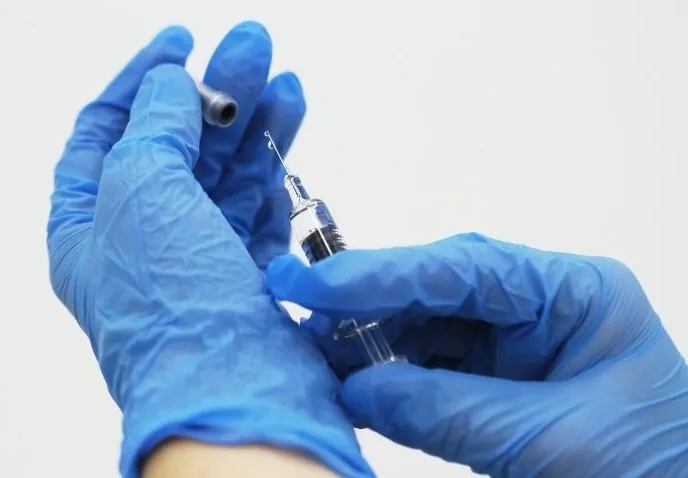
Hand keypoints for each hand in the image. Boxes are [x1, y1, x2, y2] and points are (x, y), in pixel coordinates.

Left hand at [48, 23, 371, 476]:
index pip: (107, 132)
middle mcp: (143, 240)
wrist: (238, 392)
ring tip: (283, 80)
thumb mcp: (140, 193)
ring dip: (254, 122)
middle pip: (179, 145)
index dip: (142, 82)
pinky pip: (259, 205)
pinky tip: (288, 127)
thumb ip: (154, 127)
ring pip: (226, 171)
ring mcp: (199, 257)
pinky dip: (274, 165)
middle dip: (215, 93)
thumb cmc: (172, 310)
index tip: (181, 43)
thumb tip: (171, 85)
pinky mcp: (248, 271)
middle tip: (252, 48)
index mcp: (90, 224)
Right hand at [266, 232, 687, 476]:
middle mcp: (541, 303)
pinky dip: (388, 374)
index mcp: (576, 294)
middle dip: (367, 301)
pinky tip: (352, 380)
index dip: (380, 274)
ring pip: (426, 323)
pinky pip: (431, 364)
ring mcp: (517, 339)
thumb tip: (356, 385)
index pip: (464, 269)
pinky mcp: (496, 376)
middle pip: (437, 287)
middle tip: (298, 308)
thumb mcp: (549, 442)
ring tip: (315, 351)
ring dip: (370, 338)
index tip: (312, 285)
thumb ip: (448, 410)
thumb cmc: (649, 471)